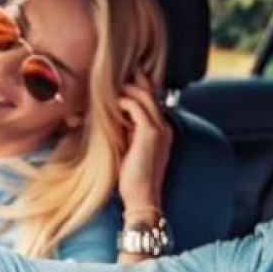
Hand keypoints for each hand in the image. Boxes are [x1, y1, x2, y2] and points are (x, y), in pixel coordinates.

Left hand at [116, 73, 172, 211]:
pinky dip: (123, 102)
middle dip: (133, 80)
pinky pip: (137, 107)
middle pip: (149, 92)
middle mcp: (163, 126)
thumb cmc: (132, 178)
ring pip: (144, 96)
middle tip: (114, 73)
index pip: (150, 100)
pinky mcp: (151, 134)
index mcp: (160, 129)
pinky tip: (111, 104)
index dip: (136, 89)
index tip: (117, 82)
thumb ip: (125, 130)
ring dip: (126, 90)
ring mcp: (159, 129)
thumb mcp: (128, 148)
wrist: (141, 198)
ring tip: (109, 88)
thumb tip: (110, 115)